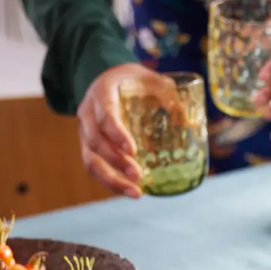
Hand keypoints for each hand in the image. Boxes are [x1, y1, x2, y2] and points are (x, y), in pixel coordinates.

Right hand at [78, 63, 175, 198]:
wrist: (109, 78)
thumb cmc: (132, 79)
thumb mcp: (149, 77)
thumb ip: (166, 91)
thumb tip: (184, 114)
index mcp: (102, 92)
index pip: (105, 115)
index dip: (117, 134)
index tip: (133, 151)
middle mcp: (88, 112)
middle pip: (94, 142)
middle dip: (116, 162)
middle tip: (138, 175)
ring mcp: (85, 131)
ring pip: (90, 160)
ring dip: (112, 179)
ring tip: (136, 193)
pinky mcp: (88, 147)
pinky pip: (94, 168)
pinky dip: (110, 182)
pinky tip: (129, 191)